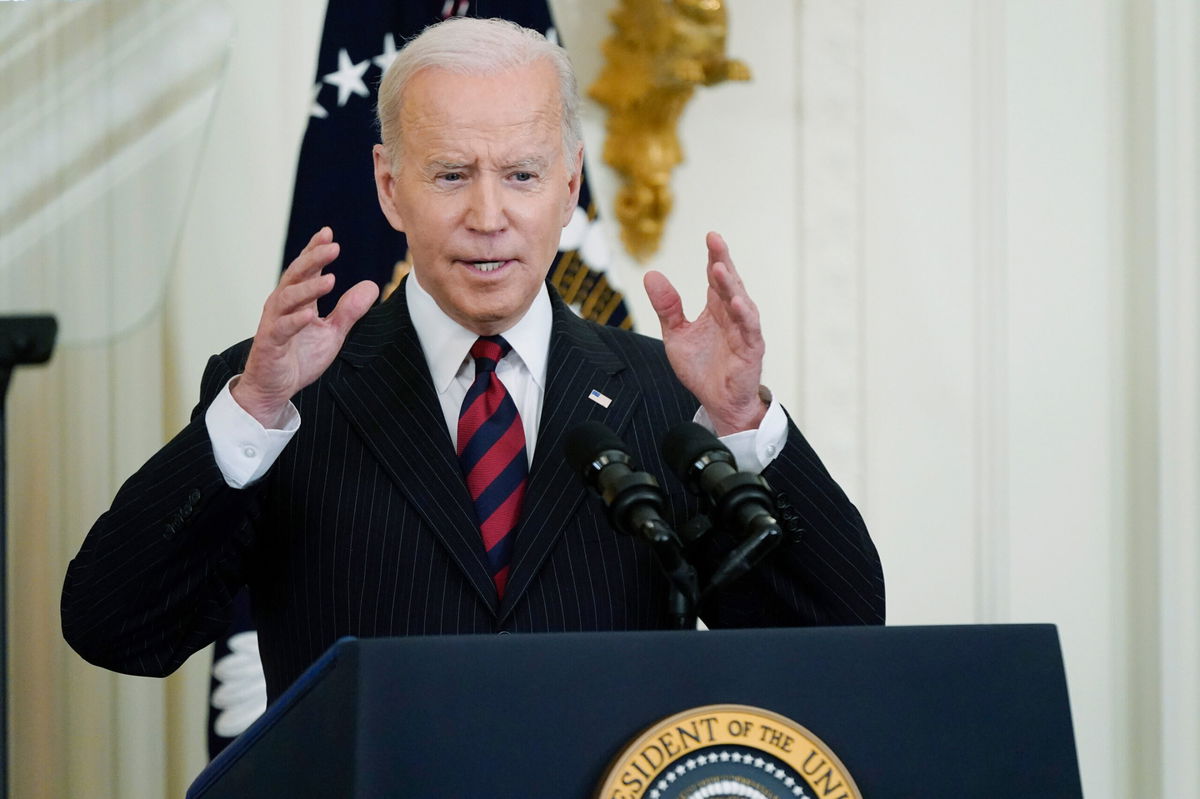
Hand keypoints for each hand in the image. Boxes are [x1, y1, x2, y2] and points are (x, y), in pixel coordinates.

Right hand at [232, 227, 378, 426]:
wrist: (274, 387)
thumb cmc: (299, 356)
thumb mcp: (332, 333)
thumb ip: (349, 310)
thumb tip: (372, 286)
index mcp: (297, 300)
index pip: (306, 269)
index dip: (315, 251)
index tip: (328, 234)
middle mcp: (282, 305)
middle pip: (296, 275)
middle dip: (313, 259)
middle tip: (333, 247)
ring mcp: (274, 322)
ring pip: (288, 298)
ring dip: (308, 288)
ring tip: (330, 280)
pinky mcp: (270, 343)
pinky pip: (282, 328)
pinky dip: (295, 320)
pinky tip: (309, 314)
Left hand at [644, 231, 766, 435]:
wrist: (717, 403)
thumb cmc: (702, 368)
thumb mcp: (676, 335)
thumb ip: (667, 306)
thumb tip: (651, 274)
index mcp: (716, 308)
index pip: (716, 277)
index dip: (714, 256)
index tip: (710, 236)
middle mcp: (732, 315)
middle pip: (729, 282)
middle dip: (723, 260)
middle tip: (715, 240)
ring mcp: (744, 331)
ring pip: (740, 301)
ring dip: (731, 285)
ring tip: (720, 267)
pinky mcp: (751, 349)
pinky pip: (749, 329)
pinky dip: (744, 316)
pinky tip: (737, 303)